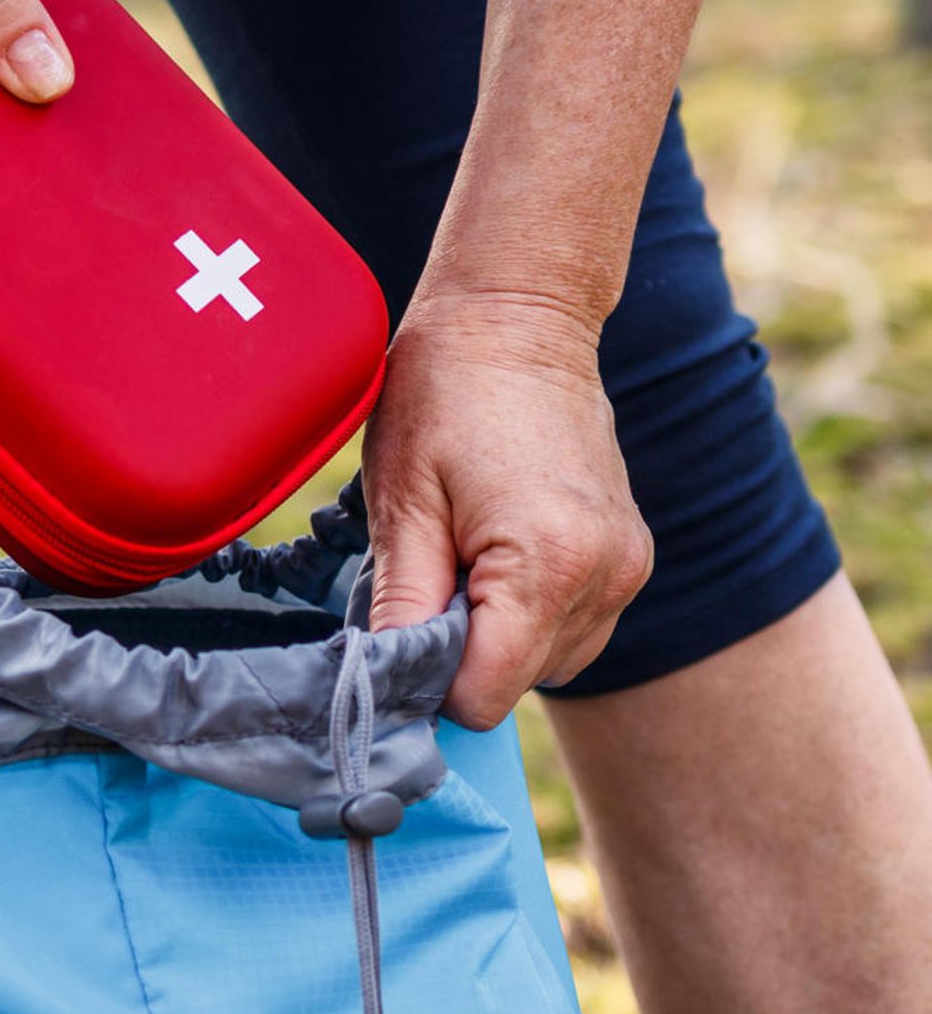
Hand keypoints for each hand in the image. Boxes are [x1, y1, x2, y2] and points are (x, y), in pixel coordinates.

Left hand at [362, 289, 653, 728]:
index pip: (483, 695)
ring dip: (495, 636)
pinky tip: (495, 553)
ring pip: (547, 664)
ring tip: (462, 552)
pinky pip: (573, 629)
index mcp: (548, 563)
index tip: (397, 630)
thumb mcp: (402, 499)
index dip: (427, 683)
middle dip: (460, 653)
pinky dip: (527, 615)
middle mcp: (606, 576)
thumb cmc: (445, 392)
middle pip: (516, 683)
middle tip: (425, 572)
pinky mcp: (630, 558)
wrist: (517, 318)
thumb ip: (402, 605)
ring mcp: (628, 569)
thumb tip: (384, 691)